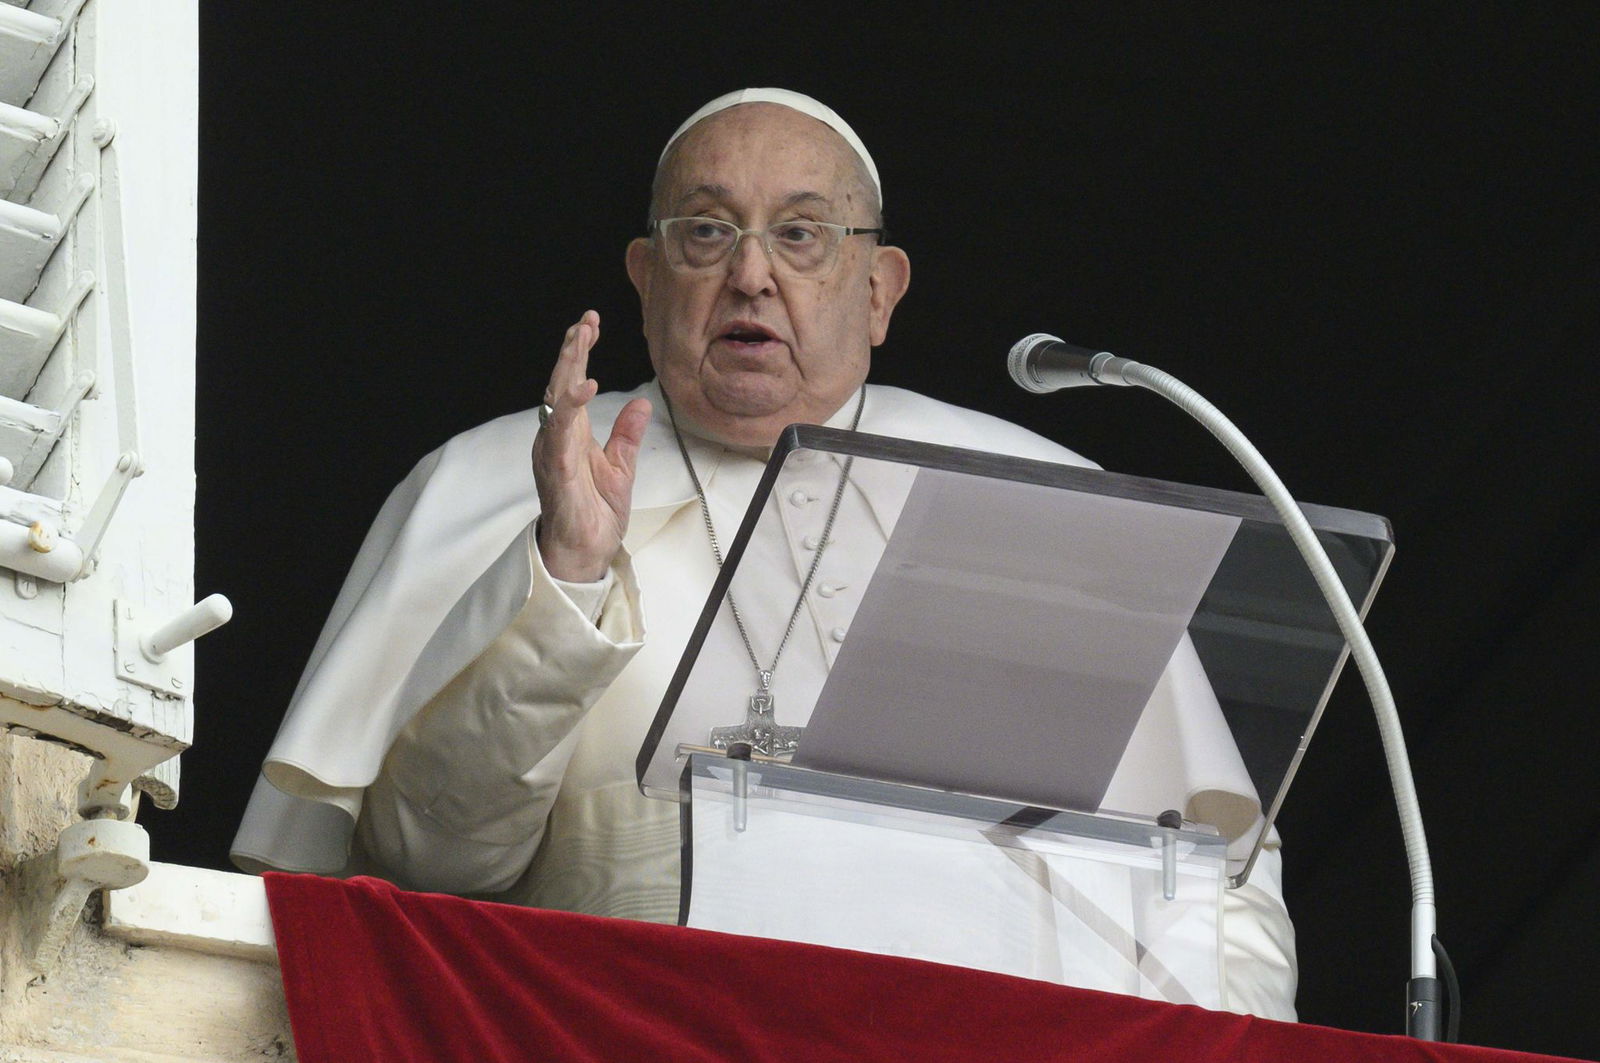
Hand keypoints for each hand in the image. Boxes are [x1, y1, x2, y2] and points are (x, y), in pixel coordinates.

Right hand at [532, 310, 651, 581]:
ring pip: (556, 399)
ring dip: (568, 366)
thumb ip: (626, 434)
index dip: (580, 353)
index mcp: (571, 434)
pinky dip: (572, 407)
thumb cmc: (595, 514)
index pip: (573, 384)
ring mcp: (553, 452)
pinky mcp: (557, 470)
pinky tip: (586, 386)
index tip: (591, 323)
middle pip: (561, 383)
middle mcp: (557, 438)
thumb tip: (641, 402)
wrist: (587, 553)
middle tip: (586, 319)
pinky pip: (561, 432)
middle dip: (573, 349)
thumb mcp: (621, 467)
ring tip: (581, 337)